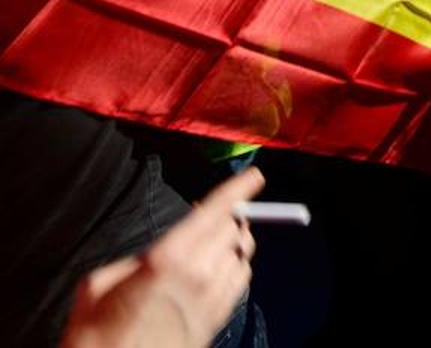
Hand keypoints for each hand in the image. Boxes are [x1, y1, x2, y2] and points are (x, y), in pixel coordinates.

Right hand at [62, 168, 263, 347]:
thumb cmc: (97, 332)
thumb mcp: (99, 283)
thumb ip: (134, 259)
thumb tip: (153, 254)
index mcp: (167, 256)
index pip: (215, 212)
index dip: (238, 189)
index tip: (254, 176)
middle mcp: (199, 272)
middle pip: (233, 228)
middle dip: (229, 216)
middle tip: (215, 214)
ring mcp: (213, 295)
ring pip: (242, 252)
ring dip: (234, 240)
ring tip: (218, 239)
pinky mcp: (219, 316)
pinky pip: (242, 279)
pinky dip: (237, 265)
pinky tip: (221, 267)